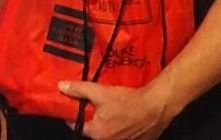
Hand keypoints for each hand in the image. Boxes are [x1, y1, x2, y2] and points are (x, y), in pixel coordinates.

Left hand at [58, 81, 179, 139]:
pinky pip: (126, 136)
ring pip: (110, 134)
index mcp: (97, 133)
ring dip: (110, 125)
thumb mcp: (100, 92)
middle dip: (94, 120)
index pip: (78, 126)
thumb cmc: (129, 101)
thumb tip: (61, 86)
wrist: (158, 105)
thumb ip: (79, 90)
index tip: (78, 107)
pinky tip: (127, 117)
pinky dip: (124, 129)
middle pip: (95, 131)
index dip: (77, 116)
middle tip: (98, 107)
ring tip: (114, 111)